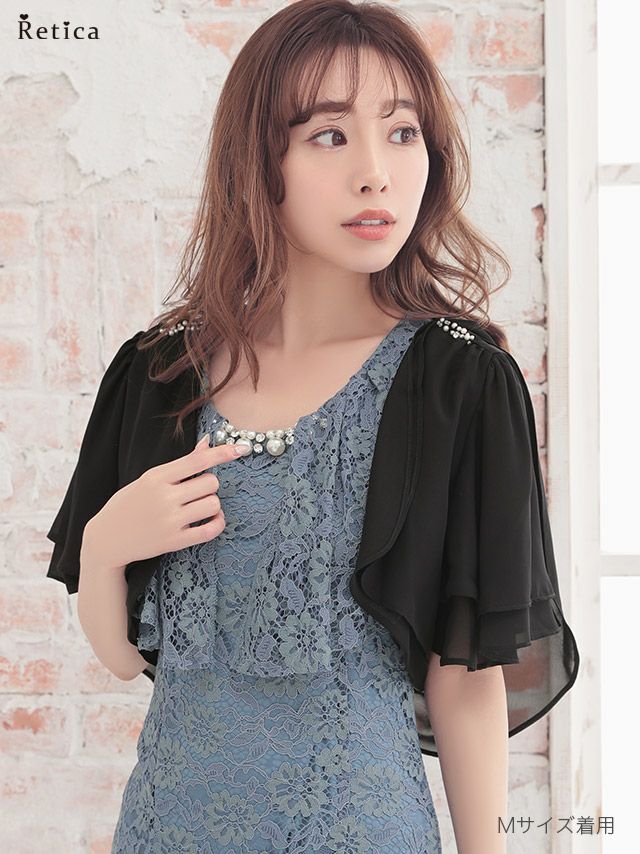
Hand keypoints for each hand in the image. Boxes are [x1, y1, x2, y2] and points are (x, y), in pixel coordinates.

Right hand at [82, 435, 249, 567]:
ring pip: (213, 504)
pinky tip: (211, 520)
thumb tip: (208, 443)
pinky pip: (211, 530)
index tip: (242, 448)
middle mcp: (164, 498)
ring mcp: (170, 521)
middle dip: (209, 485)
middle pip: (211, 483)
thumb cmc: (129, 504)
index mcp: (156, 477)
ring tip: (199, 507)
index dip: (222, 453)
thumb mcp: (149, 479)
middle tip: (196, 491)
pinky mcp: (175, 542)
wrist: (106, 538)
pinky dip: (217, 523)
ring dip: (212, 505)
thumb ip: (181, 464)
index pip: (197, 461)